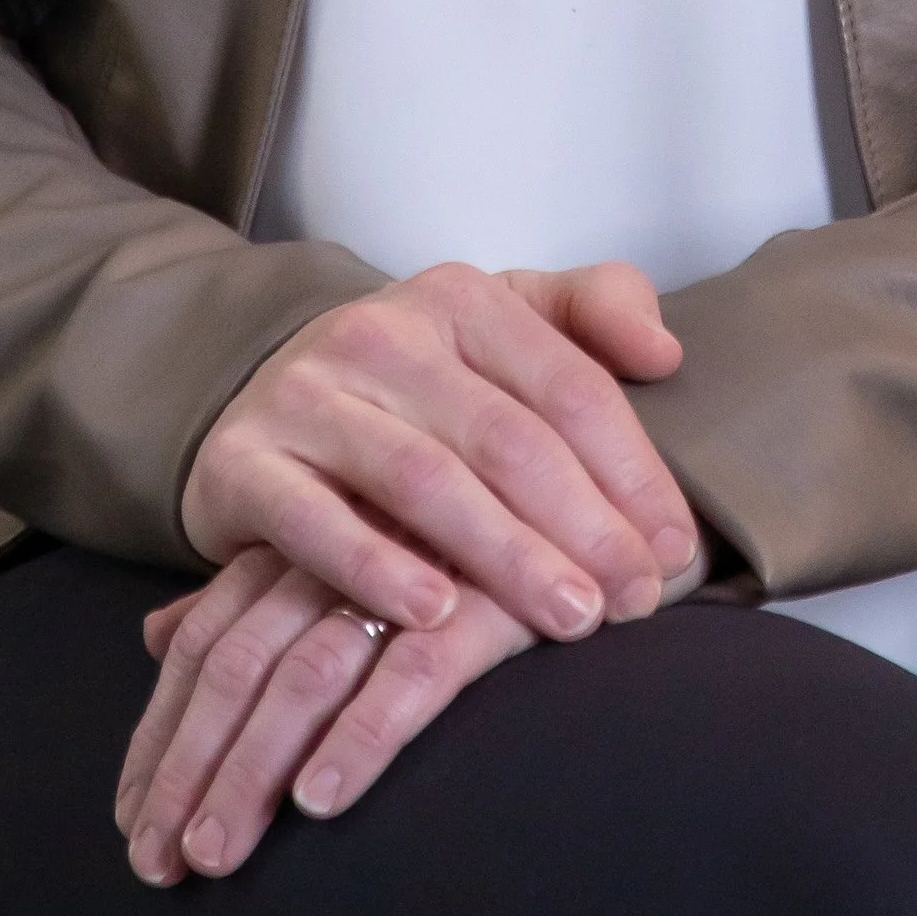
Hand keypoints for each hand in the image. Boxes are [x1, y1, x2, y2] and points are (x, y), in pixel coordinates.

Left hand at [116, 548, 530, 880]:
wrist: (614, 507)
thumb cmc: (476, 549)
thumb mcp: (356, 562)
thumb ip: (259, 596)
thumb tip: (154, 633)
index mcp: (308, 542)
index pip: (207, 642)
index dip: (163, 734)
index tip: (131, 823)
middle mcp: (347, 550)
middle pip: (237, 664)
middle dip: (188, 769)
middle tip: (158, 863)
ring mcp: (418, 573)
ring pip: (304, 675)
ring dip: (251, 769)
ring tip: (218, 852)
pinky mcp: (492, 600)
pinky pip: (414, 674)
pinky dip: (363, 735)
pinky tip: (324, 800)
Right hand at [180, 259, 695, 645]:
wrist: (266, 408)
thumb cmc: (420, 388)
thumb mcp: (506, 326)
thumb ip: (594, 313)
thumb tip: (664, 354)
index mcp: (459, 298)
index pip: (568, 385)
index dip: (632, 471)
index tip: (674, 548)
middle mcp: (380, 333)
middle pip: (505, 438)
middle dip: (583, 526)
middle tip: (635, 600)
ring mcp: (305, 395)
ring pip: (424, 480)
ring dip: (505, 555)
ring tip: (568, 617)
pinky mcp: (242, 462)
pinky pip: (313, 520)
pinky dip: (376, 569)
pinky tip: (434, 615)